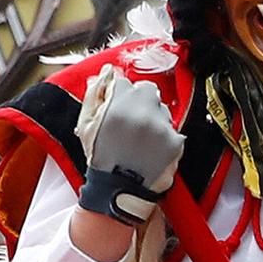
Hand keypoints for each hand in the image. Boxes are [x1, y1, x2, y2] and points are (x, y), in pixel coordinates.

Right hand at [75, 67, 183, 225]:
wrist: (118, 189)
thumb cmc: (100, 157)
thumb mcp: (86, 124)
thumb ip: (94, 94)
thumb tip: (106, 72)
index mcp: (118, 104)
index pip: (123, 82)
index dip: (118, 96)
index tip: (115, 109)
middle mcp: (142, 111)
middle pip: (146, 90)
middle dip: (138, 102)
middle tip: (128, 123)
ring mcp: (161, 126)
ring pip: (161, 109)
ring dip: (152, 118)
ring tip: (139, 140)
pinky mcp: (175, 140)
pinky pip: (171, 128)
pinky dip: (163, 137)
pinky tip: (150, 149)